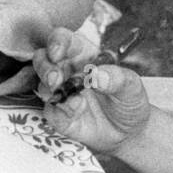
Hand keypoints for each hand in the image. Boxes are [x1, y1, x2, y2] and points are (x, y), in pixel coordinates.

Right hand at [34, 26, 150, 153]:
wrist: (129, 132)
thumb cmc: (128, 101)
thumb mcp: (131, 86)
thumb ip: (117, 78)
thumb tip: (96, 74)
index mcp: (82, 55)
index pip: (62, 39)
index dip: (56, 42)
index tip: (57, 52)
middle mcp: (66, 70)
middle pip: (42, 59)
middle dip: (45, 67)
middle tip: (55, 79)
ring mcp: (60, 92)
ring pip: (41, 84)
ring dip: (50, 89)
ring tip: (72, 98)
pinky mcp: (59, 115)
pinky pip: (51, 111)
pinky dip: (61, 110)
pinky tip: (77, 110)